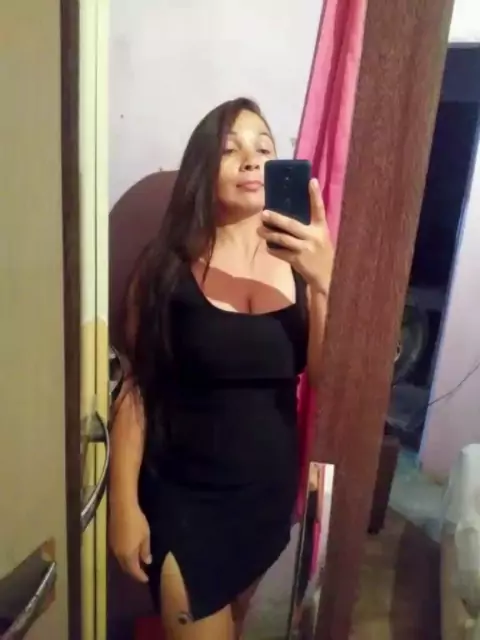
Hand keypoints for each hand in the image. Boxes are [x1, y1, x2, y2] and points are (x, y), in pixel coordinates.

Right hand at [109, 500, 151, 582]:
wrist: (122, 507)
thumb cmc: (136, 522)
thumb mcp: (145, 536)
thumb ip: (145, 550)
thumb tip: (146, 562)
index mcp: (128, 555)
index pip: (134, 571)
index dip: (140, 576)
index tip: (146, 579)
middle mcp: (118, 554)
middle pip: (125, 568)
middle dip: (133, 572)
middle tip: (141, 573)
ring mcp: (113, 547)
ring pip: (121, 561)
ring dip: (128, 564)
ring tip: (137, 564)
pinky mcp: (111, 540)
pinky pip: (118, 554)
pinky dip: (124, 557)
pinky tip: (130, 553)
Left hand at [258, 179, 333, 293]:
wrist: (327, 277)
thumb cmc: (321, 253)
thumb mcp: (321, 237)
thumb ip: (310, 227)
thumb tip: (289, 216)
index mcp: (321, 228)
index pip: (319, 209)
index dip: (315, 195)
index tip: (311, 181)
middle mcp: (313, 237)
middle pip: (291, 225)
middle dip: (276, 219)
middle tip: (263, 213)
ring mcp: (305, 249)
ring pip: (283, 239)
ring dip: (269, 234)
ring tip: (259, 230)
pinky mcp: (298, 261)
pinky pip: (281, 253)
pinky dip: (273, 249)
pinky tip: (267, 247)